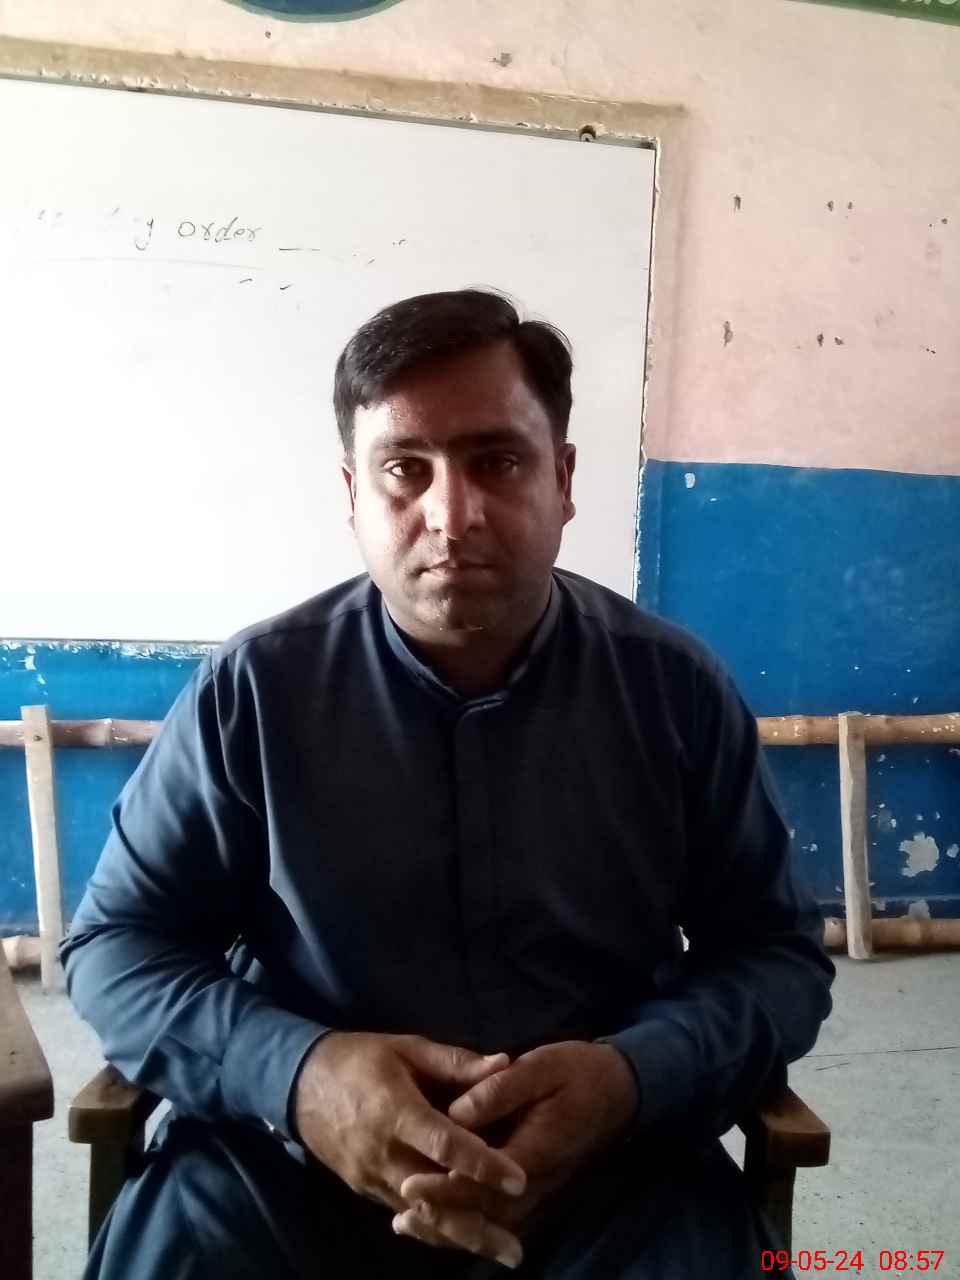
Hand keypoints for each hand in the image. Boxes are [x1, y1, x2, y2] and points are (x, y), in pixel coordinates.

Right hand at [293, 1032, 527, 1232]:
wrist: (299, 1084)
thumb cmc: (360, 1058)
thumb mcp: (408, 1048)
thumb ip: (456, 1061)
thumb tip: (504, 1063)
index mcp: (396, 1111)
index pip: (444, 1144)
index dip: (481, 1163)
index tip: (518, 1179)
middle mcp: (384, 1153)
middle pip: (434, 1197)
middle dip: (476, 1225)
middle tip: (516, 1250)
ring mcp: (372, 1177)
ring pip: (422, 1216)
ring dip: (461, 1237)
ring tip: (502, 1253)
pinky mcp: (366, 1190)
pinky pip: (406, 1215)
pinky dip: (436, 1229)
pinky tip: (465, 1240)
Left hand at [393, 1040, 637, 1267]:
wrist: (620, 1090)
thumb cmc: (578, 1071)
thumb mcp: (543, 1066)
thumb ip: (501, 1088)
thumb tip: (457, 1111)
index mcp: (538, 1149)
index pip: (487, 1182)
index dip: (448, 1187)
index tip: (412, 1184)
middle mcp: (537, 1180)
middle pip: (487, 1213)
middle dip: (443, 1216)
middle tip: (402, 1215)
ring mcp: (537, 1188)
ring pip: (492, 1221)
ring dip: (451, 1226)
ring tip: (407, 1225)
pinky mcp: (533, 1186)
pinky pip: (499, 1214)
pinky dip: (467, 1221)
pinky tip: (435, 1215)